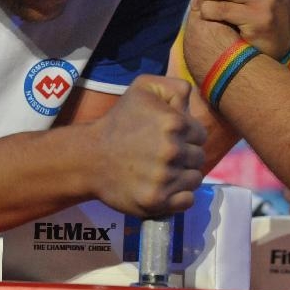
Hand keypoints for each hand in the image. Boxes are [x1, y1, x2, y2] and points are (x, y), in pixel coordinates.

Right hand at [88, 75, 205, 216]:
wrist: (89, 157)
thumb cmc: (119, 121)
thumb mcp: (144, 88)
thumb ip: (175, 88)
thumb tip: (193, 104)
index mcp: (174, 122)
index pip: (201, 134)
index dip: (188, 136)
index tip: (171, 138)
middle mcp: (172, 150)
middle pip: (199, 157)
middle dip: (186, 155)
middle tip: (164, 155)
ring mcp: (165, 178)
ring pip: (195, 178)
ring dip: (184, 175)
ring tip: (164, 171)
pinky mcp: (157, 201)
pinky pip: (187, 201)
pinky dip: (179, 196)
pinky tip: (165, 187)